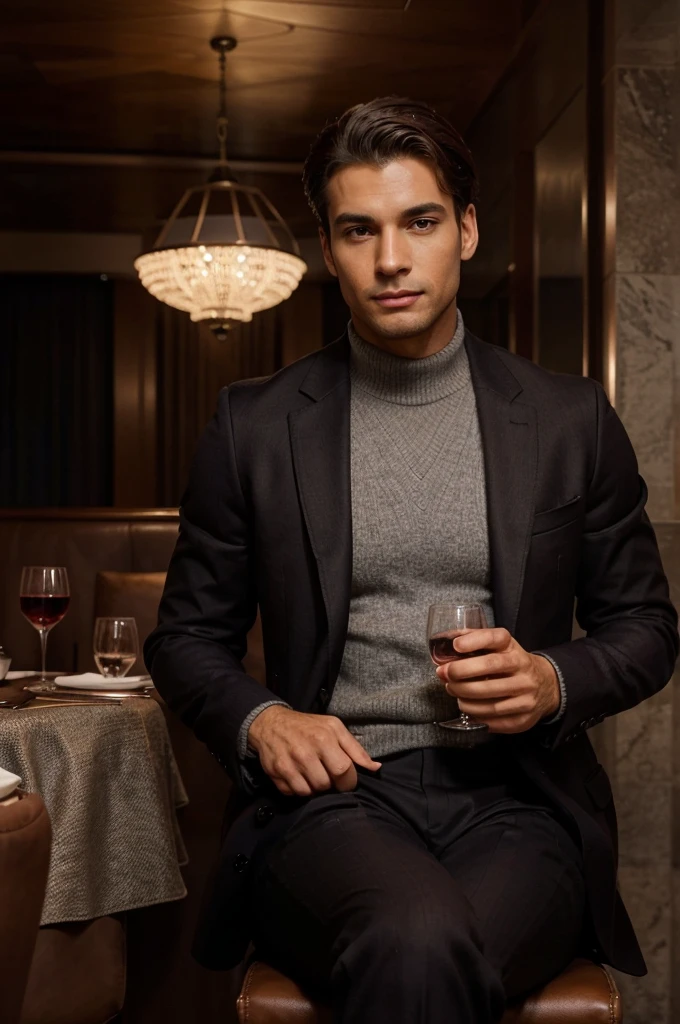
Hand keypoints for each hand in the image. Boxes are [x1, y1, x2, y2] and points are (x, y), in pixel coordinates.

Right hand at [247, 705, 381, 796]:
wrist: (271, 723)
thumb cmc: (308, 726)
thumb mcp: (334, 728)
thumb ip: (356, 749)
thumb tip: (375, 768)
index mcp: (323, 739)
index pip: (343, 771)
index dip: (348, 781)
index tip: (346, 779)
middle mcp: (305, 752)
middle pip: (326, 785)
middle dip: (330, 784)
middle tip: (327, 775)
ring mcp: (288, 764)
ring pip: (309, 792)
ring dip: (314, 788)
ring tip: (313, 774)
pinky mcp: (275, 774)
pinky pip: (293, 793)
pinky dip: (298, 789)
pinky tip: (299, 776)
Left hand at [435, 627, 560, 733]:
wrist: (545, 685)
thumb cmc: (511, 664)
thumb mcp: (498, 647)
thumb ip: (473, 640)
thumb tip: (445, 640)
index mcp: (513, 647)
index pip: (495, 638)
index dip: (473, 641)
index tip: (456, 646)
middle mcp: (523, 667)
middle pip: (490, 667)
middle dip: (460, 672)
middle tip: (445, 675)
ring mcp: (526, 694)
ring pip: (490, 700)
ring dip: (464, 698)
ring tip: (454, 692)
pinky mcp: (524, 717)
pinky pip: (494, 719)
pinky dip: (476, 715)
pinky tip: (468, 708)